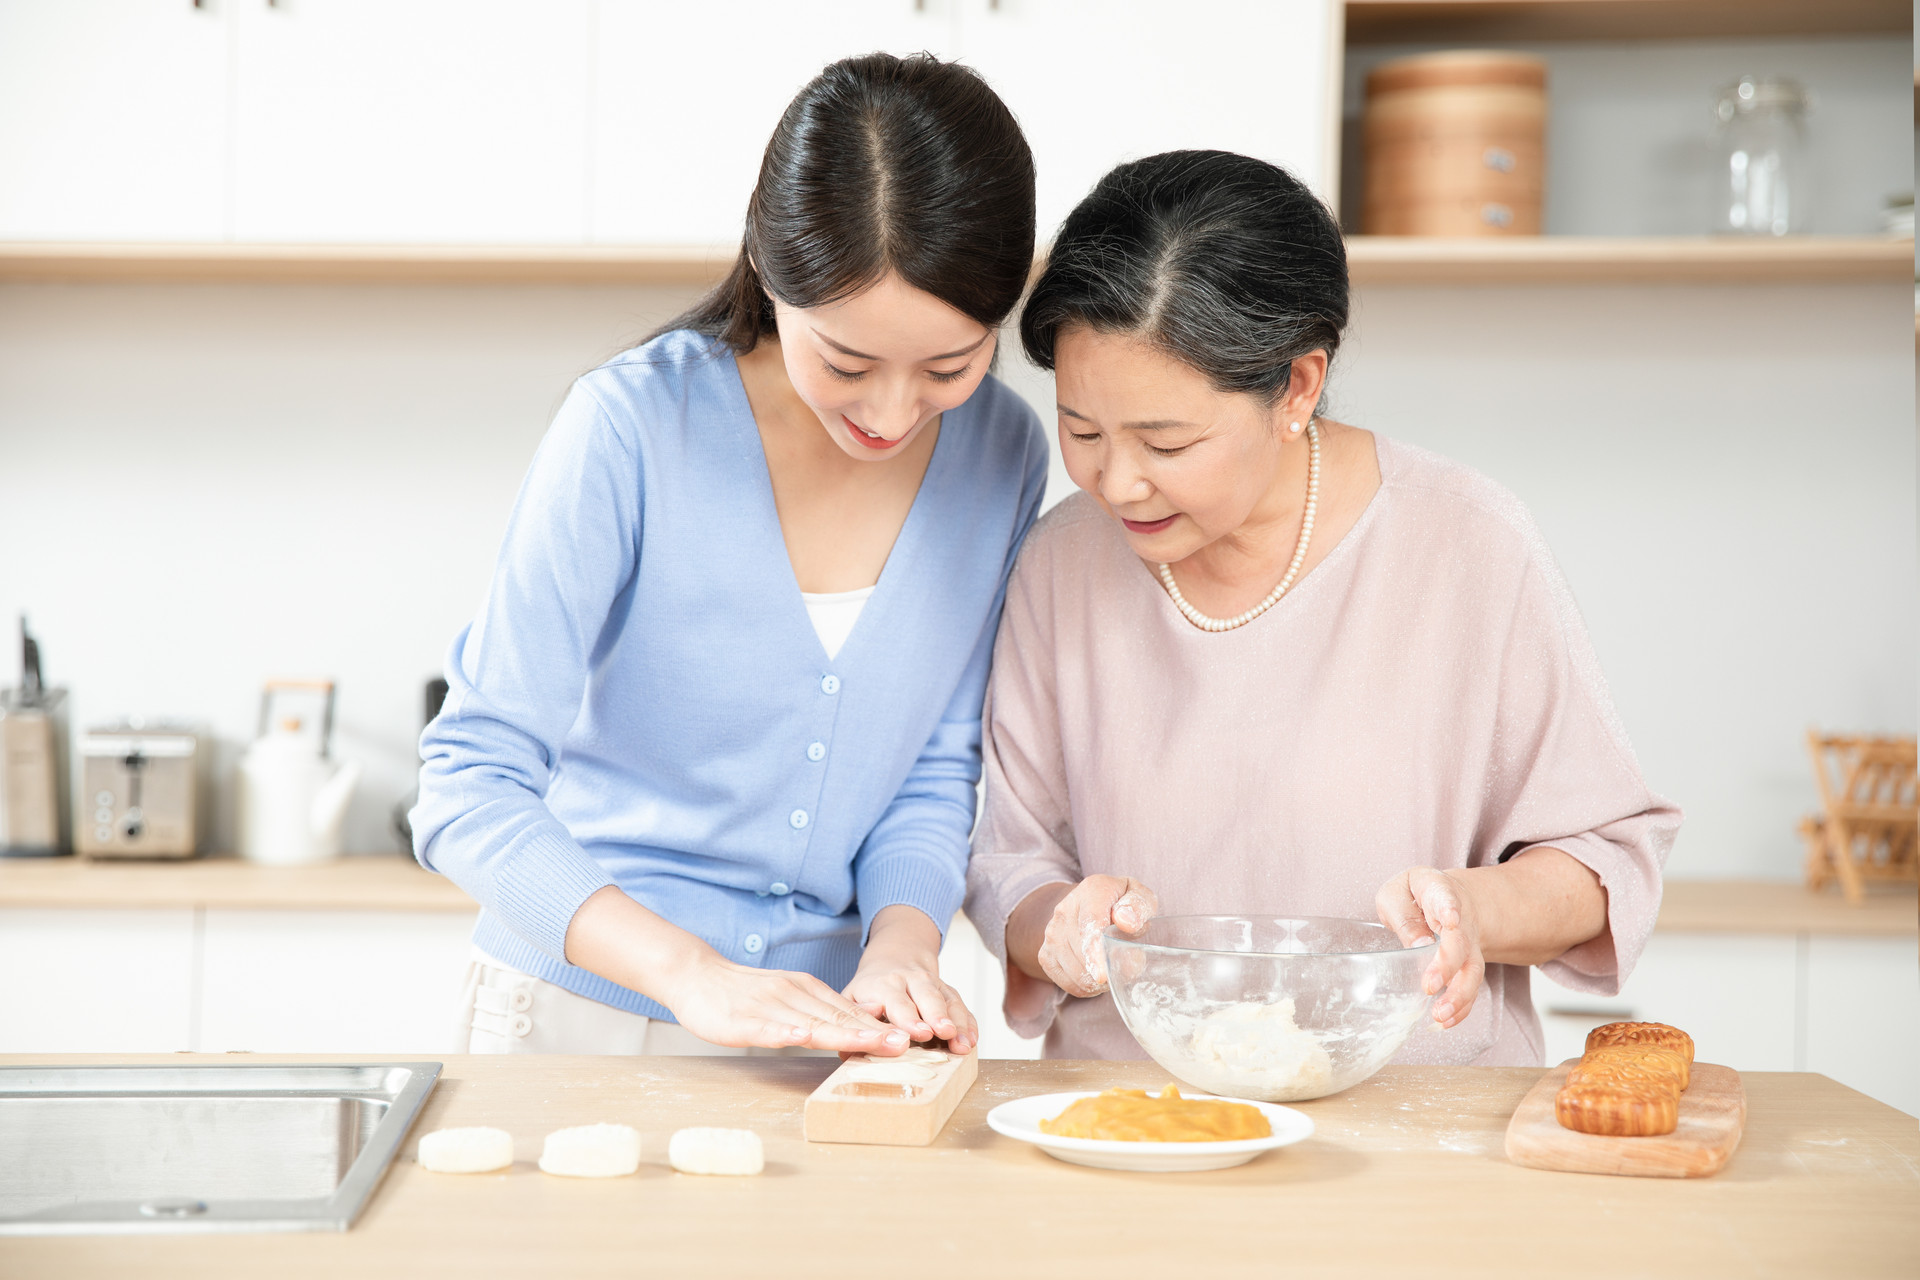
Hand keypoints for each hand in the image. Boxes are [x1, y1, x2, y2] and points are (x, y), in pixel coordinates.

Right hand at [661, 955, 914, 1054]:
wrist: (695, 974)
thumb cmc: (741, 993)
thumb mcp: (786, 997)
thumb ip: (814, 1013)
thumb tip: (850, 1031)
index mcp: (805, 991)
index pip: (847, 1012)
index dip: (877, 1027)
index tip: (908, 1039)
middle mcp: (792, 995)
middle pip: (837, 1018)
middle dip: (872, 1033)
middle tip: (904, 1045)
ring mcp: (768, 1006)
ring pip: (810, 1023)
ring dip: (842, 1035)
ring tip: (870, 1044)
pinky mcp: (741, 1020)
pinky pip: (766, 1028)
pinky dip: (785, 1033)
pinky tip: (802, 1038)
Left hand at [843, 904, 976, 1053]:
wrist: (893, 957)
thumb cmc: (870, 989)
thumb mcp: (853, 998)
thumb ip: (854, 1019)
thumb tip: (853, 1044)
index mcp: (884, 984)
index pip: (897, 1001)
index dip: (908, 1017)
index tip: (920, 1033)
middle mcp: (911, 980)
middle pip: (927, 997)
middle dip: (937, 1015)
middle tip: (945, 1033)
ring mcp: (932, 984)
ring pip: (948, 1000)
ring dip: (958, 1022)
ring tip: (964, 1044)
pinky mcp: (947, 990)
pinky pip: (961, 1005)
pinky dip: (968, 1022)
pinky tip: (971, 1039)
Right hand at [1035, 875, 1157, 997]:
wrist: (1092, 905)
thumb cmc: (1123, 904)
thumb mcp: (1140, 897)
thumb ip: (1138, 906)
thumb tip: (1126, 921)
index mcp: (1091, 891)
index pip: (1089, 923)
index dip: (1094, 951)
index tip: (1102, 975)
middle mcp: (1065, 910)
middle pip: (1080, 953)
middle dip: (1106, 970)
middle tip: (1132, 967)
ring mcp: (1051, 933)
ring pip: (1073, 972)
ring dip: (1097, 982)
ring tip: (1114, 970)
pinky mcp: (1045, 953)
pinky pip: (1065, 982)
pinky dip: (1084, 988)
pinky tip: (1096, 977)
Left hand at [1375, 867, 1483, 1029]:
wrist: (1447, 899)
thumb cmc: (1414, 896)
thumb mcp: (1397, 894)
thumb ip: (1405, 915)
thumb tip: (1419, 944)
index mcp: (1437, 891)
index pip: (1445, 897)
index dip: (1449, 907)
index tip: (1451, 919)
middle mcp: (1460, 920)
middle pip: (1460, 941)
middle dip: (1447, 965)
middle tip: (1428, 985)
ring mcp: (1468, 944)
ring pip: (1472, 969)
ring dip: (1458, 994)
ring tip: (1440, 1015)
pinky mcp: (1468, 965)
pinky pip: (1470, 987)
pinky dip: (1461, 1008)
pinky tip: (1445, 1022)